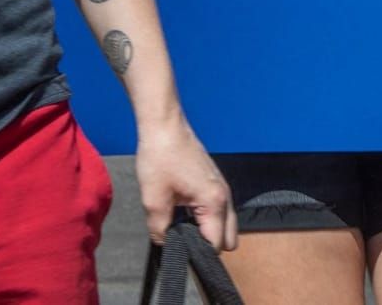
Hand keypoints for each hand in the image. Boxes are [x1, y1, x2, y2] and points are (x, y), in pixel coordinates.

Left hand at [134, 116, 236, 249]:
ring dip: (208, 230)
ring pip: (225, 225)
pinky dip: (206, 218)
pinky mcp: (214, 183)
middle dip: (209, 245)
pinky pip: (219, 211)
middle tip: (184, 241)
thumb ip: (160, 230)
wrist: (164, 126)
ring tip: (182, 226)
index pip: (216, 245)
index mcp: (214, 201)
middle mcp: (224, 196)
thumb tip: (164, 244)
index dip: (199, 255)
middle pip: (229, 239)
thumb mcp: (153, 200)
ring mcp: (221, 188)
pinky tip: (185, 212)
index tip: (183, 254)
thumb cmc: (161, 155)